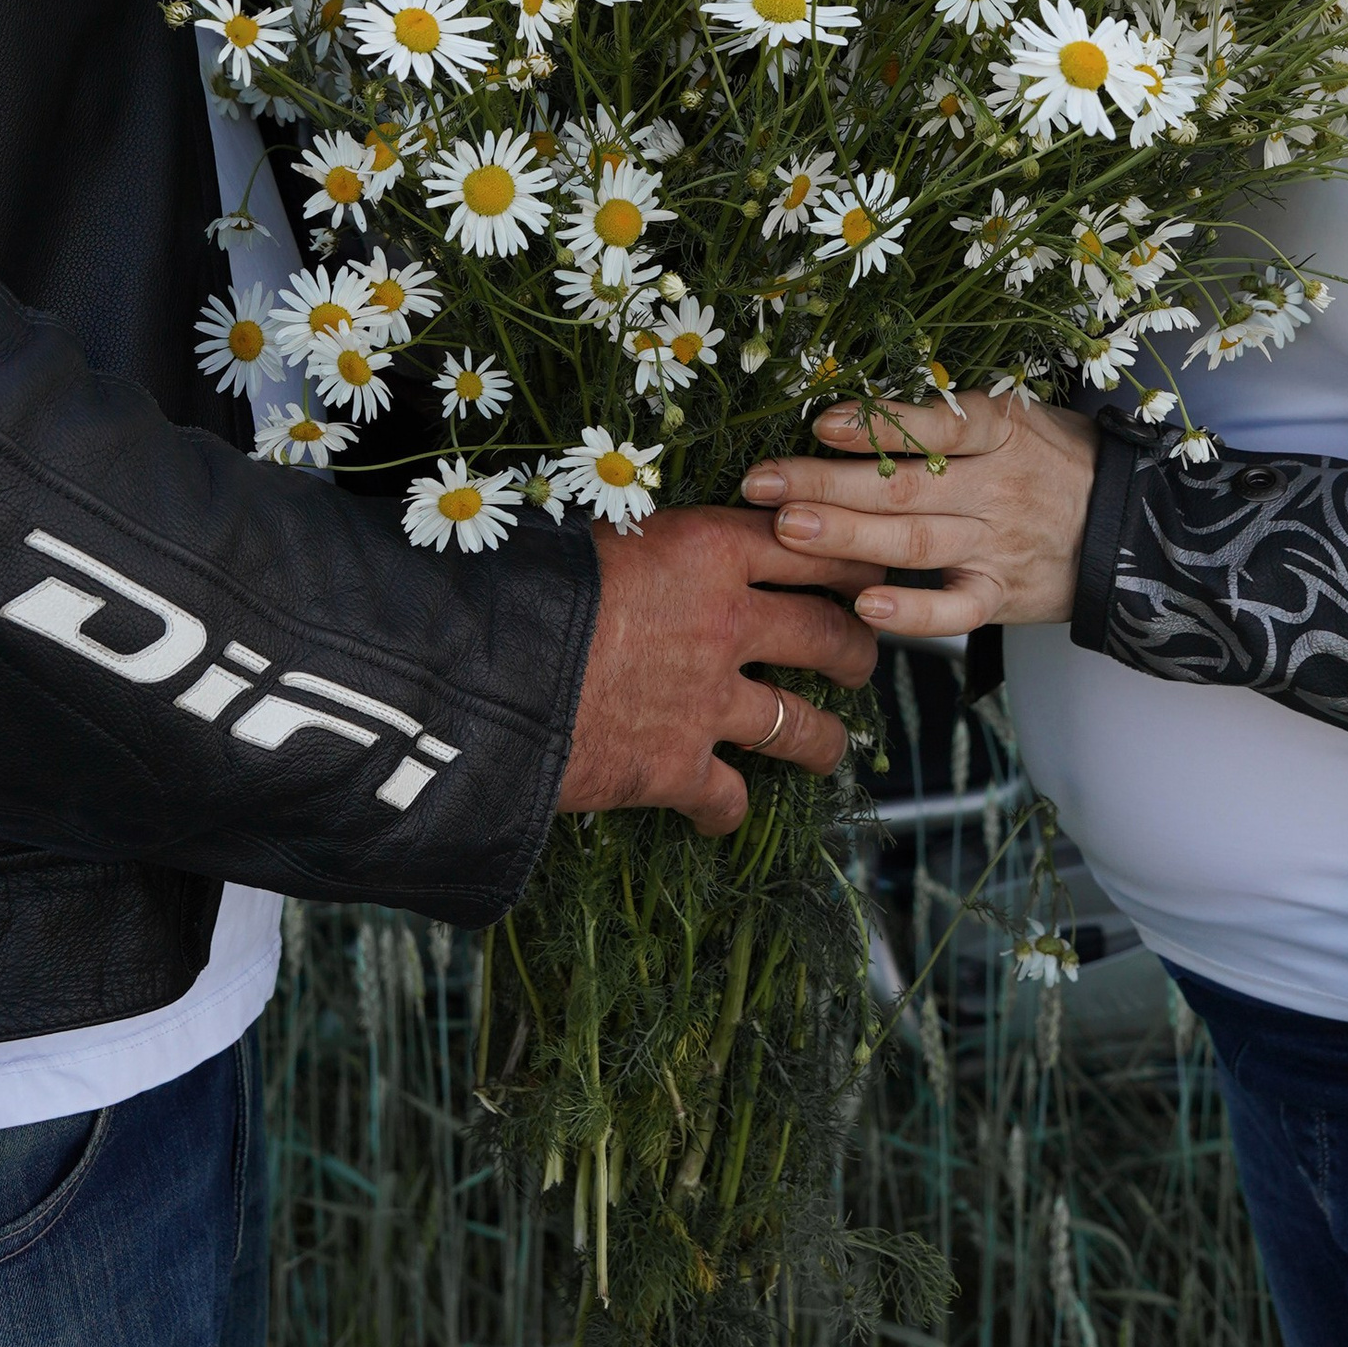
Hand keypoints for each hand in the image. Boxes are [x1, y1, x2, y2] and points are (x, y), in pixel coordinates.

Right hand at [554, 510, 885, 835]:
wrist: (486, 671)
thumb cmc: (522, 583)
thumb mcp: (589, 534)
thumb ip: (638, 543)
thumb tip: (637, 536)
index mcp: (708, 549)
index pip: (807, 545)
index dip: (843, 560)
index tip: (861, 571)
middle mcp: (727, 622)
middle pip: (829, 634)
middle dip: (857, 649)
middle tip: (858, 658)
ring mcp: (710, 701)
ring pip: (804, 726)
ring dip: (825, 739)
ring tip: (830, 744)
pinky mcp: (679, 769)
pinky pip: (730, 797)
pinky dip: (728, 809)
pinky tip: (722, 812)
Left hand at [741, 394, 1099, 638]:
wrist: (1132, 526)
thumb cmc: (1058, 458)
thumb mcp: (1020, 415)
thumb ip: (952, 414)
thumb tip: (860, 405)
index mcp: (1002, 431)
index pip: (939, 424)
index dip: (880, 424)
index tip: (821, 422)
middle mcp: (997, 487)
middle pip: (904, 486)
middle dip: (826, 483)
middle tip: (763, 483)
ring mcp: (998, 544)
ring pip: (915, 543)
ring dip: (847, 538)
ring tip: (788, 531)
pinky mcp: (1002, 595)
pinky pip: (955, 610)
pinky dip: (912, 614)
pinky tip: (864, 607)